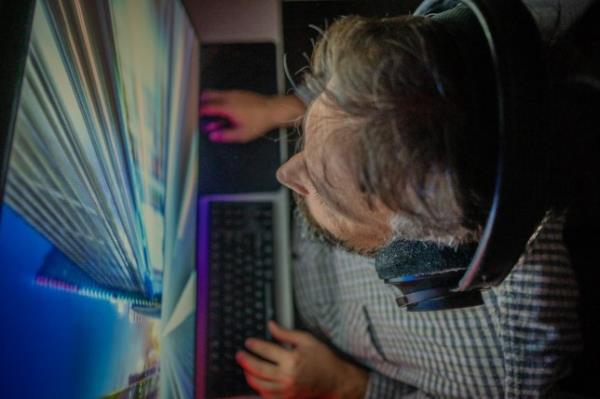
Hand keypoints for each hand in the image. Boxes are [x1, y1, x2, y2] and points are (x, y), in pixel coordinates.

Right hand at [200, 90, 304, 142]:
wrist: (273, 110)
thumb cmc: (259, 122)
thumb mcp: (242, 134)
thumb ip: (225, 135)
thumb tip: (213, 136)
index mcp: (227, 108)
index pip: (207, 107)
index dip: (198, 111)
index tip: (194, 115)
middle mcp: (229, 97)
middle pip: (209, 95)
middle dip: (201, 101)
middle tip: (196, 108)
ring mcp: (234, 93)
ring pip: (216, 93)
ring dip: (210, 99)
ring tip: (208, 108)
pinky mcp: (240, 92)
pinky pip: (224, 94)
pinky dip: (219, 99)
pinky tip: (222, 107)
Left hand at [236, 321, 367, 398]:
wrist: (335, 380)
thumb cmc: (322, 359)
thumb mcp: (306, 340)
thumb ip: (285, 333)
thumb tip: (270, 325)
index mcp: (292, 359)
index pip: (265, 350)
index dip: (254, 345)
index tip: (248, 342)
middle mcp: (287, 376)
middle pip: (257, 368)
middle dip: (245, 360)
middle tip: (240, 354)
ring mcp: (286, 390)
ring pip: (259, 384)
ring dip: (249, 375)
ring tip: (246, 367)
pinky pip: (266, 396)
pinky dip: (258, 388)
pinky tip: (256, 380)